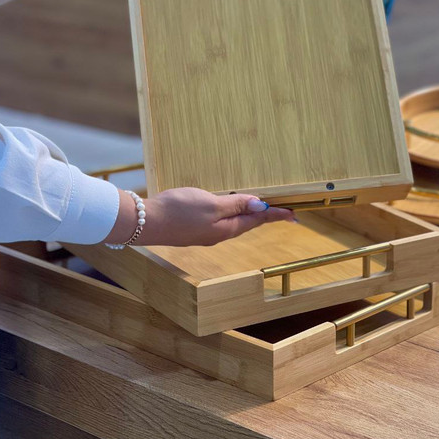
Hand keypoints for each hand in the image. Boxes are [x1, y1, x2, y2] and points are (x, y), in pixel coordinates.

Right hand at [106, 187, 295, 247]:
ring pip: (233, 222)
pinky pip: (219, 219)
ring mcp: (204, 232)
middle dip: (265, 216)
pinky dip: (230, 212)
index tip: (294, 214)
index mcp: (226, 230)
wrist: (144, 222)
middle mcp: (217, 234)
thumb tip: (261, 207)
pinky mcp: (192, 227)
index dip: (276, 215)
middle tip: (282, 210)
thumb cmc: (178, 211)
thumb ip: (236, 205)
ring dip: (248, 214)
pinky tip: (228, 208)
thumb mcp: (211, 204)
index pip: (257, 221)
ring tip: (260, 209)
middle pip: (247, 223)